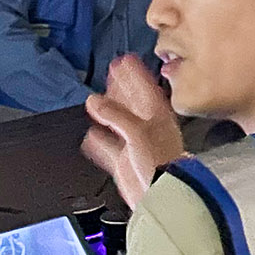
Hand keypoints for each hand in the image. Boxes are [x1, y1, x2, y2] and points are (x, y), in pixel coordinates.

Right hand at [83, 53, 185, 208]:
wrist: (161, 194)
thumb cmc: (162, 163)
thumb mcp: (137, 131)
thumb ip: (115, 115)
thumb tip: (95, 101)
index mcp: (157, 116)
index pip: (145, 87)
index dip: (134, 73)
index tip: (124, 60)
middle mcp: (148, 128)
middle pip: (132, 101)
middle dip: (122, 86)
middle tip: (112, 72)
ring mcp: (136, 144)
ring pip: (119, 122)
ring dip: (107, 111)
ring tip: (96, 99)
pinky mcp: (125, 161)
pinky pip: (109, 147)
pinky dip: (100, 141)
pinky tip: (92, 136)